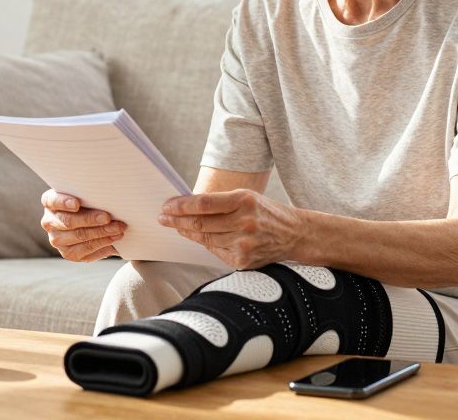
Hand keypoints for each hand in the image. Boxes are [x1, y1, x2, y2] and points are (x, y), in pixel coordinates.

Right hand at [40, 189, 124, 261]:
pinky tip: (114, 238)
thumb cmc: (91, 202)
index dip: (63, 202)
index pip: (52, 201)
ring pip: (79, 236)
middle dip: (90, 219)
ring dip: (101, 232)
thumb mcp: (88, 195)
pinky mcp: (68, 254)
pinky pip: (86, 250)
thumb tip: (109, 197)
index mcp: (50, 202)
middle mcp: (49, 222)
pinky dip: (103, 243)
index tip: (76, 204)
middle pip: (68, 221)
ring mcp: (56, 239)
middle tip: (108, 218)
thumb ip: (91, 195)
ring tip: (118, 228)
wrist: (94, 223)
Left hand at [158, 189, 304, 269]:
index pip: (204, 203)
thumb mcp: (247, 197)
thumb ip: (220, 202)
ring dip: (186, 232)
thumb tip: (187, 206)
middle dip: (177, 220)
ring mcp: (243, 245)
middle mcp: (244, 223)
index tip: (167, 205)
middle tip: (163, 217)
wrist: (294, 234)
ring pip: (204, 239)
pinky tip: (196, 237)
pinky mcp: (243, 261)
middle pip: (200, 223)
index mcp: (244, 201)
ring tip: (176, 226)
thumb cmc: (267, 212)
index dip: (181, 206)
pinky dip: (204, 243)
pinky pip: (215, 251)